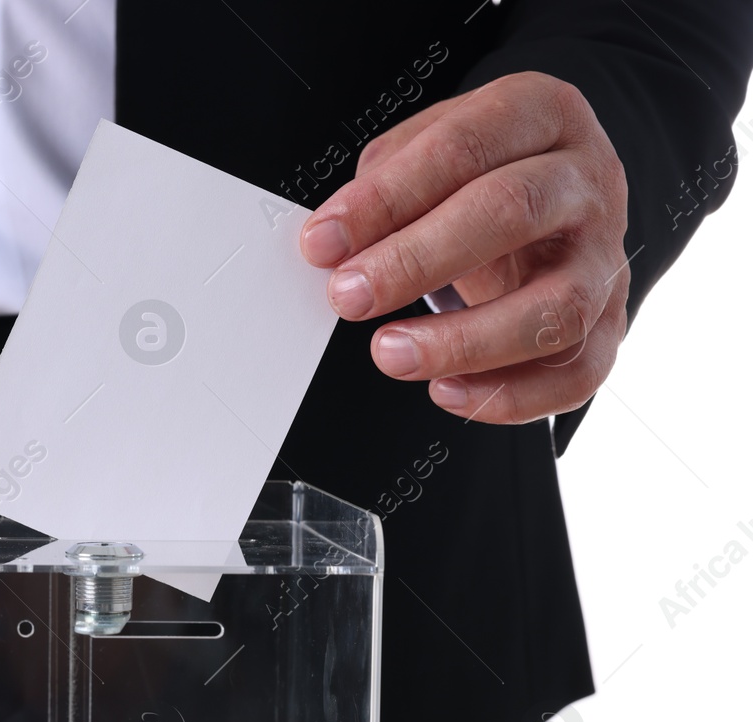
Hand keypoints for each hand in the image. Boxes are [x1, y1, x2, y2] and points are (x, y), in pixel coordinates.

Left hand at [299, 72, 629, 423]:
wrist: (557, 197)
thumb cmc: (482, 172)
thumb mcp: (429, 146)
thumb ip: (382, 185)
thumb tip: (333, 242)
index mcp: (541, 115)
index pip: (462, 149)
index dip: (385, 199)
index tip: (323, 242)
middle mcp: (586, 181)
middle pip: (511, 213)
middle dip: (415, 261)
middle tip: (349, 296)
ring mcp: (605, 256)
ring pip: (556, 305)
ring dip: (464, 341)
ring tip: (390, 352)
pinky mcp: (610, 322)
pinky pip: (578, 371)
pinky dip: (512, 395)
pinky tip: (447, 393)